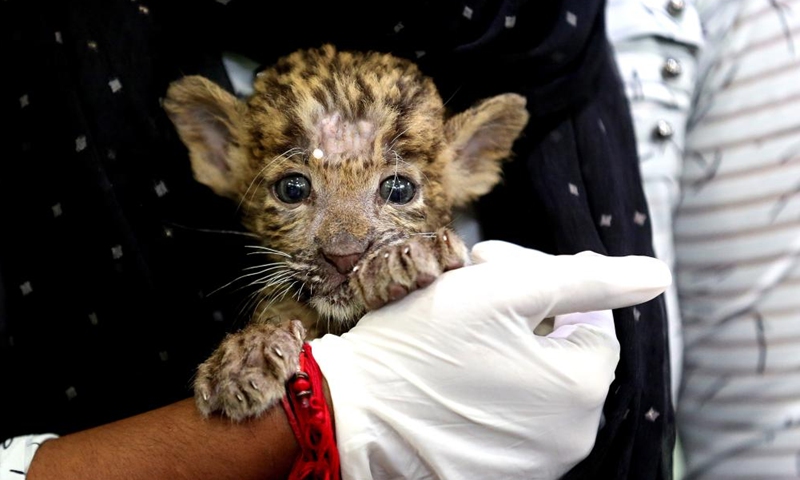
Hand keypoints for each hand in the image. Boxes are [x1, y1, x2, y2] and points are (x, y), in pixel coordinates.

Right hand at [311, 240, 670, 479]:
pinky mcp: (496, 474)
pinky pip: (508, 417)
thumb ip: (588, 280)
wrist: (350, 415)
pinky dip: (488, 386)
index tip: (489, 268)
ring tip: (453, 327)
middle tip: (469, 287)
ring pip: (534, 383)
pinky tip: (448, 368)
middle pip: (561, 349)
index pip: (588, 316)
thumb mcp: (505, 292)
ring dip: (505, 346)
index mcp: (580, 391)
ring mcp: (532, 465)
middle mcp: (568, 440)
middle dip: (523, 310)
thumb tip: (655, 276)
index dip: (540, 280)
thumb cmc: (421, 347)